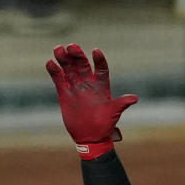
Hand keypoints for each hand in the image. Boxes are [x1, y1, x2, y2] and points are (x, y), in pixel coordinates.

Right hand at [46, 44, 137, 158]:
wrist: (90, 138)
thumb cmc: (104, 125)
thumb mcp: (114, 113)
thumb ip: (121, 104)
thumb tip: (134, 98)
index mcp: (102, 86)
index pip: (101, 69)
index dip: (99, 60)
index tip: (96, 51)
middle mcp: (88, 84)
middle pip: (82, 65)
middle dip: (77, 56)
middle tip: (72, 46)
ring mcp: (76, 88)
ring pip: (69, 69)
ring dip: (64, 59)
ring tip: (58, 49)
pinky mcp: (64, 94)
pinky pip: (59, 80)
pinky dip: (54, 71)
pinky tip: (50, 63)